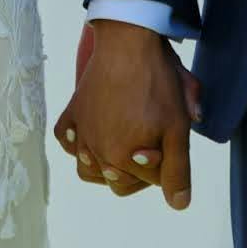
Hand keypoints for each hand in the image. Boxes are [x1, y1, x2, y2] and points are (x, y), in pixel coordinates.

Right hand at [56, 18, 197, 209]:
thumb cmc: (157, 84)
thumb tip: (178, 205)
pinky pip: (68, 142)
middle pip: (119, 182)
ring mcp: (80, 133)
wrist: (127, 42)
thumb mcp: (178, 129)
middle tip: (154, 140)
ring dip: (108, 165)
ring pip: (89, 170)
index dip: (167, 164)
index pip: (150, 182)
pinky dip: (79, 145)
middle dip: (139, 169)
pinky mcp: (71, 115)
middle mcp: (95, 152)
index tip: (173, 139)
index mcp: (121, 159)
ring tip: (125, 145)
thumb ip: (178, 172)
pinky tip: (94, 135)